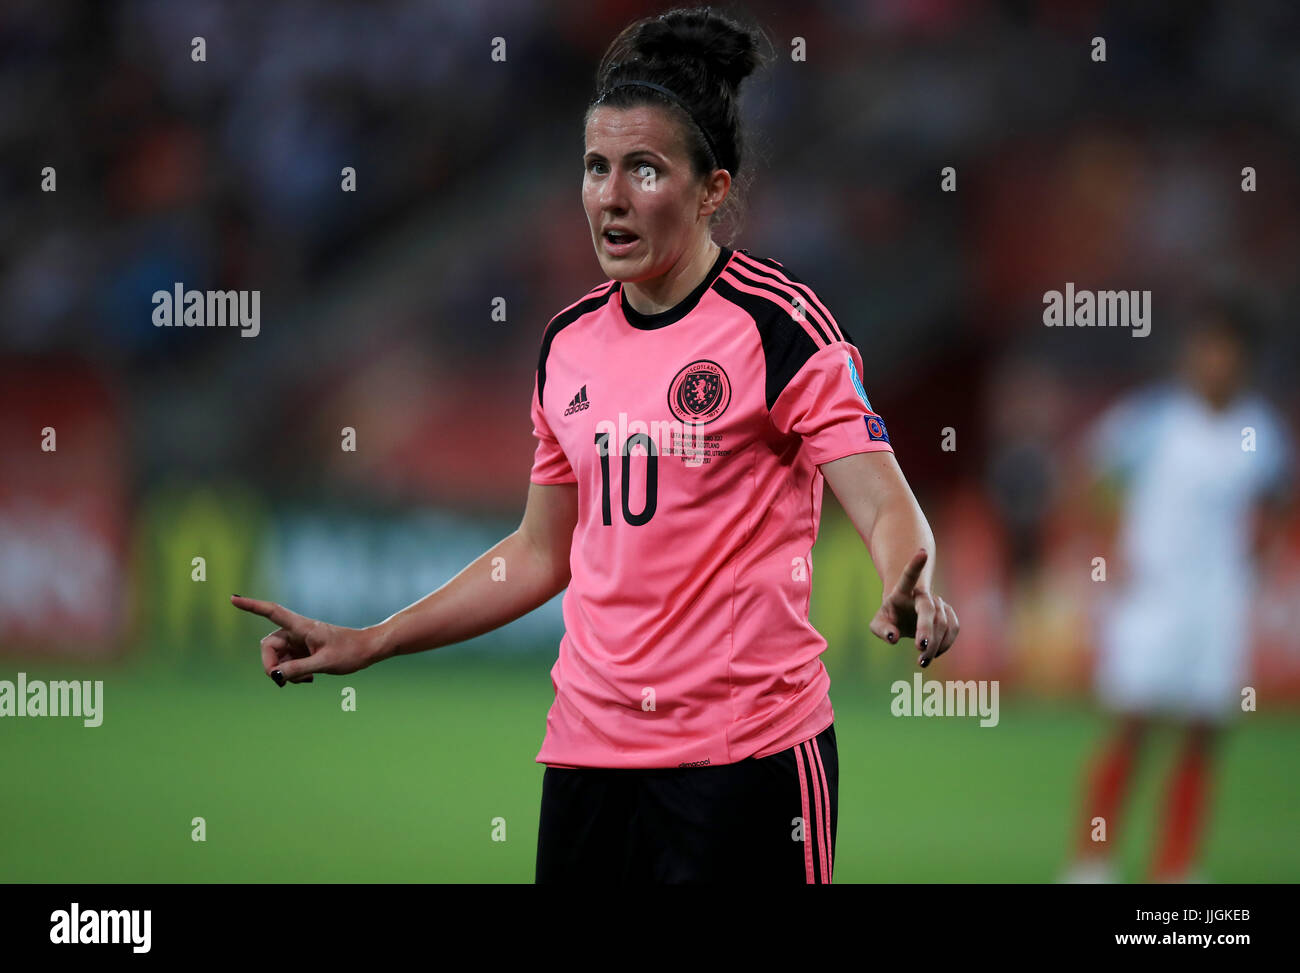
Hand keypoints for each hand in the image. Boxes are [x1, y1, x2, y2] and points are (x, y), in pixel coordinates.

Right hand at [231, 595, 381, 685]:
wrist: (368, 650)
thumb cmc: (350, 652)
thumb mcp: (324, 663)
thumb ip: (298, 669)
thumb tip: (275, 674)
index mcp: (301, 627)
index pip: (272, 612)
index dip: (251, 606)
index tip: (233, 598)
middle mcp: (297, 632)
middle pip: (268, 646)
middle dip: (271, 665)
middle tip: (281, 682)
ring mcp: (300, 642)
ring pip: (278, 658)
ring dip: (284, 672)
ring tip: (306, 680)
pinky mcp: (304, 651)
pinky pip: (288, 663)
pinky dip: (292, 673)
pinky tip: (308, 679)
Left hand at [868, 548, 958, 667]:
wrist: (907, 612)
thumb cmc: (890, 617)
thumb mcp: (878, 624)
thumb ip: (881, 630)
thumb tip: (893, 638)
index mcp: (902, 592)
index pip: (908, 576)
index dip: (915, 565)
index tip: (922, 552)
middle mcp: (922, 595)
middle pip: (928, 610)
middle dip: (926, 629)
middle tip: (919, 647)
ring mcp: (938, 603)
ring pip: (942, 623)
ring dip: (934, 644)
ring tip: (922, 661)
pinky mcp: (949, 614)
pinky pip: (953, 628)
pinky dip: (945, 644)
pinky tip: (934, 653)